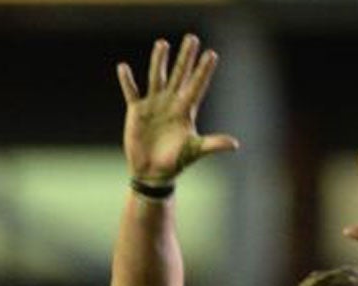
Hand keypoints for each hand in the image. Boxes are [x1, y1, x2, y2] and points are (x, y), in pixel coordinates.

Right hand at [116, 34, 239, 184]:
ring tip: (162, 44)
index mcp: (186, 110)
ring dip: (158, 61)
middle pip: (179, 75)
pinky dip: (127, 81)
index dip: (204, 71)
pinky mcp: (137, 111)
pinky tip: (122, 67)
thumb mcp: (194, 150)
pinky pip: (131, 92)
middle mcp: (171, 102)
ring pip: (156, 77)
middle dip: (185, 58)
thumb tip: (234, 144)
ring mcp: (154, 104)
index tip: (212, 55)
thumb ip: (213, 144)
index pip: (197, 86)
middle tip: (192, 39)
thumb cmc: (176, 162)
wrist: (152, 173)